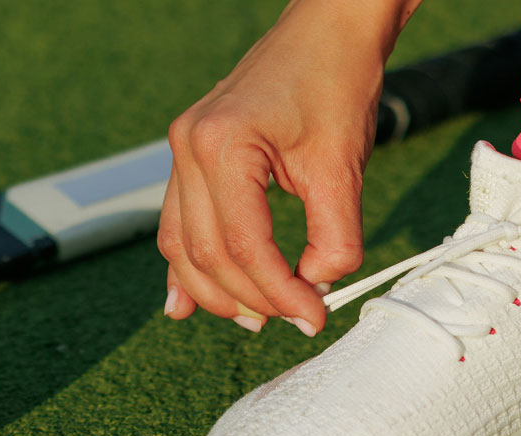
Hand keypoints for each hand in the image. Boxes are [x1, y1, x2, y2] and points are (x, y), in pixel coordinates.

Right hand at [159, 0, 415, 334]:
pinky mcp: (192, 154)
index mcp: (222, 146)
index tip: (313, 316)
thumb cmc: (336, 80)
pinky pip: (178, 221)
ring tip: (252, 319)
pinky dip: (186, 263)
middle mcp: (189, 147)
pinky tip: (184, 302)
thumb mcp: (342, 166)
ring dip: (213, 290)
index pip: (244, 245)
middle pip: (206, 252)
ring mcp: (183, 149)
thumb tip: (319, 286)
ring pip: (181, 243)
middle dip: (248, 297)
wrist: (329, 29)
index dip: (279, 292)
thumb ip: (335, 235)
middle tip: (291, 320)